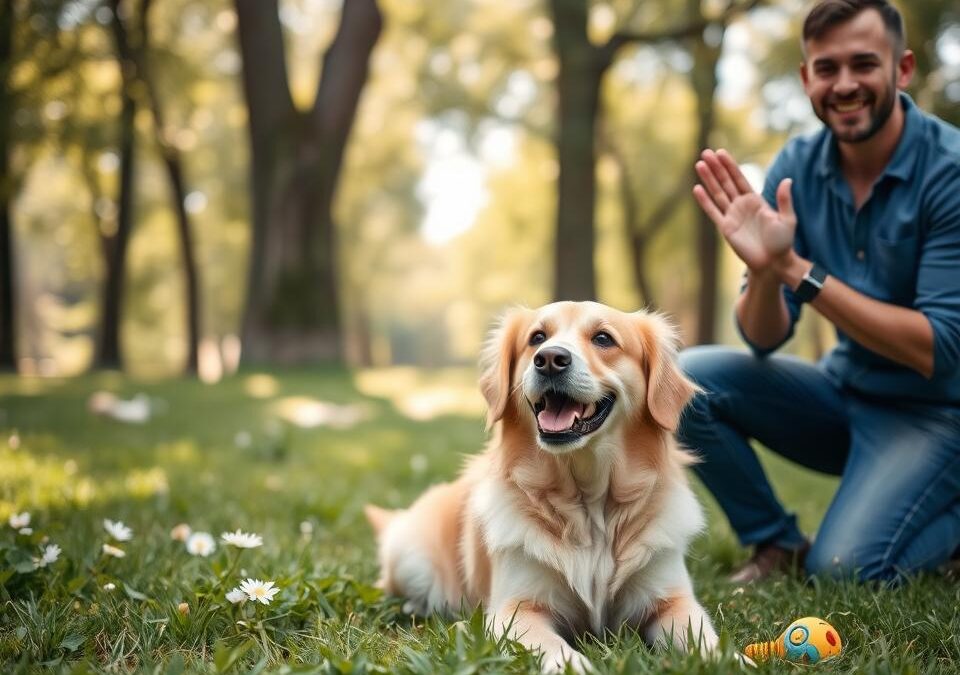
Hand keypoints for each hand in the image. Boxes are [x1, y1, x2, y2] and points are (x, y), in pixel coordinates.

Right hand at [692, 149, 795, 272]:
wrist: (773, 262)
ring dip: (708, 179)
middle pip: (725, 182)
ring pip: (717, 193)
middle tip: (705, 152)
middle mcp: (741, 205)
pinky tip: (697, 189)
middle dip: (716, 168)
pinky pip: (713, 212)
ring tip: (699, 164)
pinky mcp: (725, 228)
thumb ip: (784, 200)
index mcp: (755, 200)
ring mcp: (732, 216)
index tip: (721, 153)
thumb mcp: (788, 219)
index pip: (740, 179)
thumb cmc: (783, 242)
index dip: (730, 166)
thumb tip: (787, 180)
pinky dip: (704, 201)